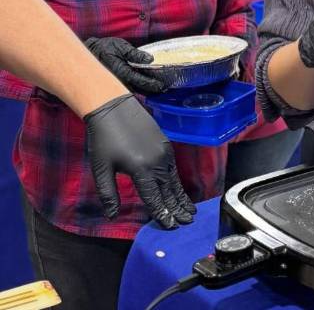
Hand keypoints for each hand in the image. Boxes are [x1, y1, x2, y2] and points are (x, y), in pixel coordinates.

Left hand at [84, 94, 194, 228]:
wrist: (113, 109)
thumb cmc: (103, 140)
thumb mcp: (101, 169)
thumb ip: (109, 194)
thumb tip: (112, 216)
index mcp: (141, 170)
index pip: (154, 198)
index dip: (162, 214)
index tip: (170, 227)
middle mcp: (158, 162)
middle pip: (169, 191)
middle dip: (177, 208)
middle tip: (186, 223)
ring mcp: (164, 153)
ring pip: (174, 181)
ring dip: (181, 197)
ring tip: (189, 211)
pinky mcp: (166, 146)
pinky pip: (173, 170)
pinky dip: (177, 183)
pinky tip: (179, 190)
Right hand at [85, 37, 164, 93]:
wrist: (91, 53)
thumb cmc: (106, 48)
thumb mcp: (121, 46)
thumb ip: (135, 54)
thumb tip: (150, 59)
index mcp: (121, 71)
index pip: (140, 80)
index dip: (152, 83)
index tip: (163, 85)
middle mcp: (120, 81)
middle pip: (140, 89)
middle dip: (153, 89)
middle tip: (167, 88)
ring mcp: (119, 84)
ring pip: (137, 90)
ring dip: (149, 90)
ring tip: (162, 88)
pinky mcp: (118, 84)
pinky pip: (132, 88)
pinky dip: (142, 88)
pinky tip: (151, 86)